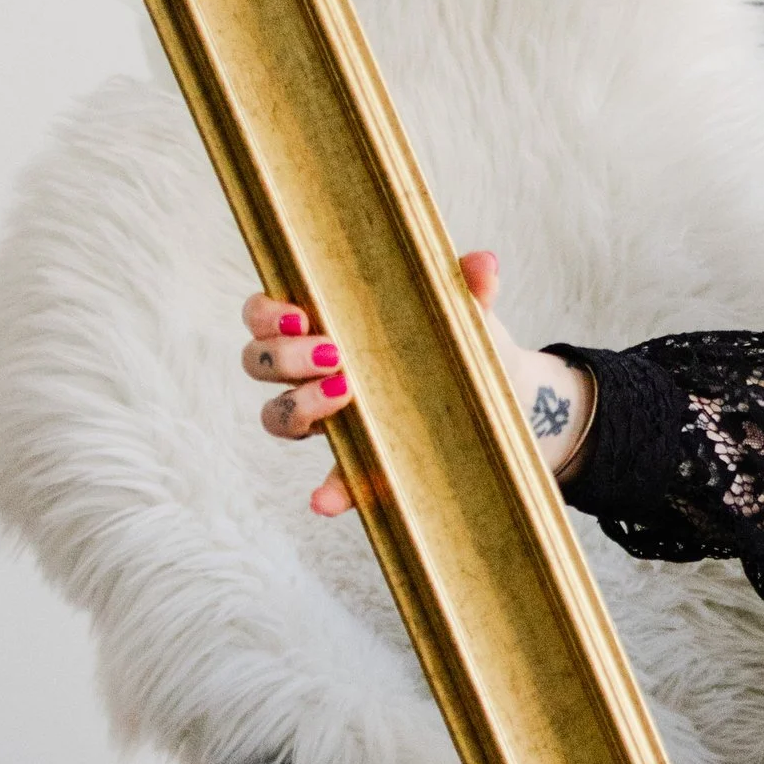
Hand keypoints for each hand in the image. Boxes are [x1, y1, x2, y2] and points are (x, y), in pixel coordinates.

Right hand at [240, 252, 594, 516]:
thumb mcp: (465, 310)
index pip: (263, 314)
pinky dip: (328, 490)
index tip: (299, 314)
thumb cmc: (459, 338)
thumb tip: (483, 264)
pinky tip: (326, 499)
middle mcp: (311, 371)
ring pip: (277, 416)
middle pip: (259, 363)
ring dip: (297, 406)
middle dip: (285, 356)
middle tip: (334, 353)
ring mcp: (329, 417)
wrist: (503, 392)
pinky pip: (333, 479)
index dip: (264, 313)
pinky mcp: (359, 462)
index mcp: (322, 323)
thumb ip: (471, 287)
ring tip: (345, 394)